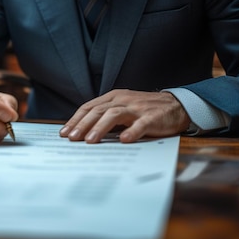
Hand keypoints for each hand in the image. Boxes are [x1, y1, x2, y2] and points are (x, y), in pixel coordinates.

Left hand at [59, 89, 189, 142]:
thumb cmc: (144, 110)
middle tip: (72, 138)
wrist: (175, 105)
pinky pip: (140, 124)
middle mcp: (123, 100)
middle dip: (83, 125)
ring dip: (100, 128)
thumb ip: (106, 117)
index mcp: (113, 97)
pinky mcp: (152, 117)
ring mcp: (137, 108)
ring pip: (114, 115)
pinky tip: (124, 141)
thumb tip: (83, 133)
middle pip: (98, 111)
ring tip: (90, 141)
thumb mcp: (123, 108)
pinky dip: (131, 132)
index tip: (64, 133)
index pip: (90, 107)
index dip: (76, 120)